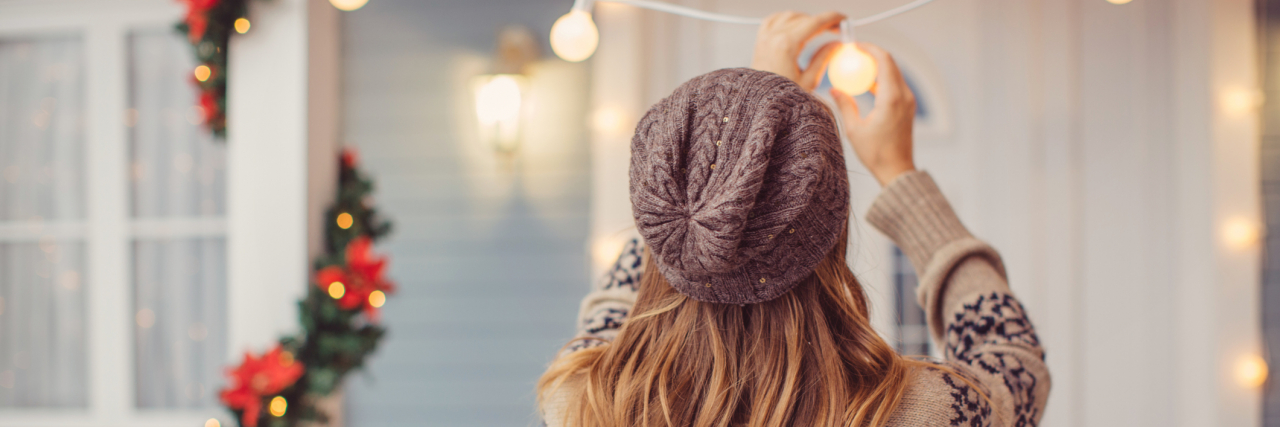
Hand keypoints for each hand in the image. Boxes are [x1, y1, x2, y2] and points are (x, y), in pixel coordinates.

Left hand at [750, 11, 844, 91]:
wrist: (759, 103)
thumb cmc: (779, 97)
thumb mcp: (808, 81)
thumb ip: (823, 59)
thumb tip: (837, 45)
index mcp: (787, 46)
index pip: (815, 23)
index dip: (832, 18)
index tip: (843, 19)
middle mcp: (774, 37)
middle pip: (805, 18)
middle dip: (823, 20)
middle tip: (836, 28)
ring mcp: (765, 37)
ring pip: (790, 16)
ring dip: (806, 19)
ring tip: (819, 28)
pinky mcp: (760, 40)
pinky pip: (774, 19)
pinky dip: (787, 18)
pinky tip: (796, 24)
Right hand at [829, 43, 916, 186]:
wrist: (897, 170)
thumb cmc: (876, 153)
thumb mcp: (854, 129)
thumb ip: (845, 105)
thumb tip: (834, 89)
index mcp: (891, 98)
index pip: (884, 61)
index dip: (870, 49)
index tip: (856, 46)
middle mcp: (904, 96)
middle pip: (891, 63)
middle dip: (873, 54)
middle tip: (855, 53)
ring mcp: (908, 101)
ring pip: (894, 73)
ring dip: (878, 66)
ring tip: (859, 67)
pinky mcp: (908, 107)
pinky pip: (895, 85)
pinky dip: (882, 79)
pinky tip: (867, 84)